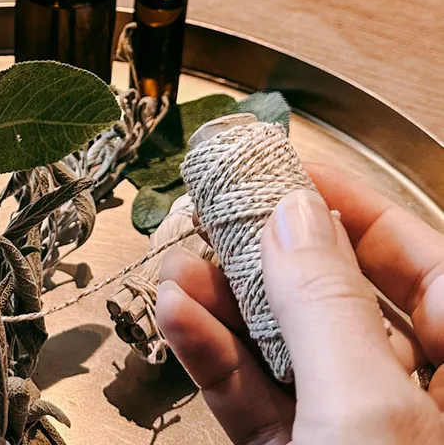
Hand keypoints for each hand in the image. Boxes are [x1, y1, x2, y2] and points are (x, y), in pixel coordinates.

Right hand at [156, 163, 443, 443]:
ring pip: (289, 351)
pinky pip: (256, 398)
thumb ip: (327, 308)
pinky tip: (178, 319)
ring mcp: (352, 433)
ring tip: (179, 268)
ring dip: (225, 307)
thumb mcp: (365, 409)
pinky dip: (215, 360)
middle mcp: (417, 401)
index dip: (361, 213)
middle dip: (272, 260)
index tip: (293, 178)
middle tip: (220, 217)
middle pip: (344, 305)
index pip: (427, 269)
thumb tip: (290, 218)